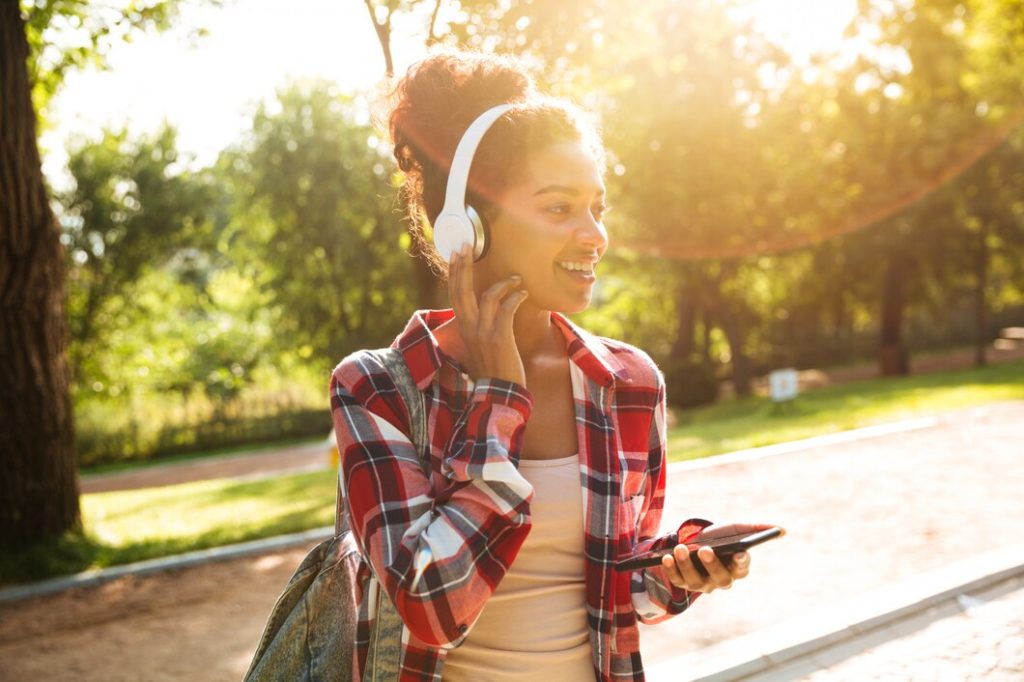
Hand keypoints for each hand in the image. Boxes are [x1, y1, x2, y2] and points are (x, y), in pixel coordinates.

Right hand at [448, 243, 528, 386]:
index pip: (454, 294)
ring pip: (487, 296)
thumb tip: (487, 306)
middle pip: (462, 290)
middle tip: (468, 247)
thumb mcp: (480, 345)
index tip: (457, 254)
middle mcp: (469, 328)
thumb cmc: (494, 369)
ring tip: (516, 279)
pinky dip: (515, 297)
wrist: (500, 393)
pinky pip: (506, 308)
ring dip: (503, 283)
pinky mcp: (499, 337)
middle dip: (464, 266)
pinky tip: (523, 294)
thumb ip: (479, 326)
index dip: (455, 273)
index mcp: (463, 328)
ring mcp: (483, 332)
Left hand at [660, 523, 783, 592]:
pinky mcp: (684, 582)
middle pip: (720, 579)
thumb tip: (781, 529)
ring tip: (680, 548)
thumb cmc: (721, 536)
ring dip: (687, 565)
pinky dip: (671, 569)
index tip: (739, 553)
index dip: (741, 563)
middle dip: (712, 565)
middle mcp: (722, 580)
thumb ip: (756, 529)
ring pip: (696, 581)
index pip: (742, 569)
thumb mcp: (736, 529)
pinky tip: (665, 557)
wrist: (695, 540)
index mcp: (738, 568)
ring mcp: (702, 584)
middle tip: (705, 550)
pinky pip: (678, 580)